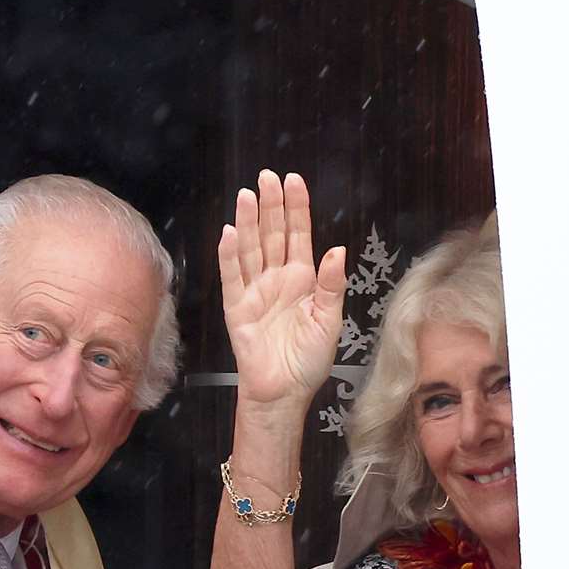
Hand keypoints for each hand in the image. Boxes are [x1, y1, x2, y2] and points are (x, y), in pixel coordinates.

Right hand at [218, 170, 346, 409]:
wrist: (284, 392)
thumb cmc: (309, 361)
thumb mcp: (330, 321)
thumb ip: (332, 285)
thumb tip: (338, 250)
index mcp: (303, 280)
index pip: (299, 235)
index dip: (296, 208)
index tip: (293, 181)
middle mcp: (277, 279)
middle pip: (273, 234)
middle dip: (271, 205)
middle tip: (266, 177)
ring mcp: (255, 291)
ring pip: (251, 249)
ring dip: (249, 222)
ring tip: (247, 195)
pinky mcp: (237, 308)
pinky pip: (232, 277)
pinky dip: (230, 255)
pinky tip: (230, 233)